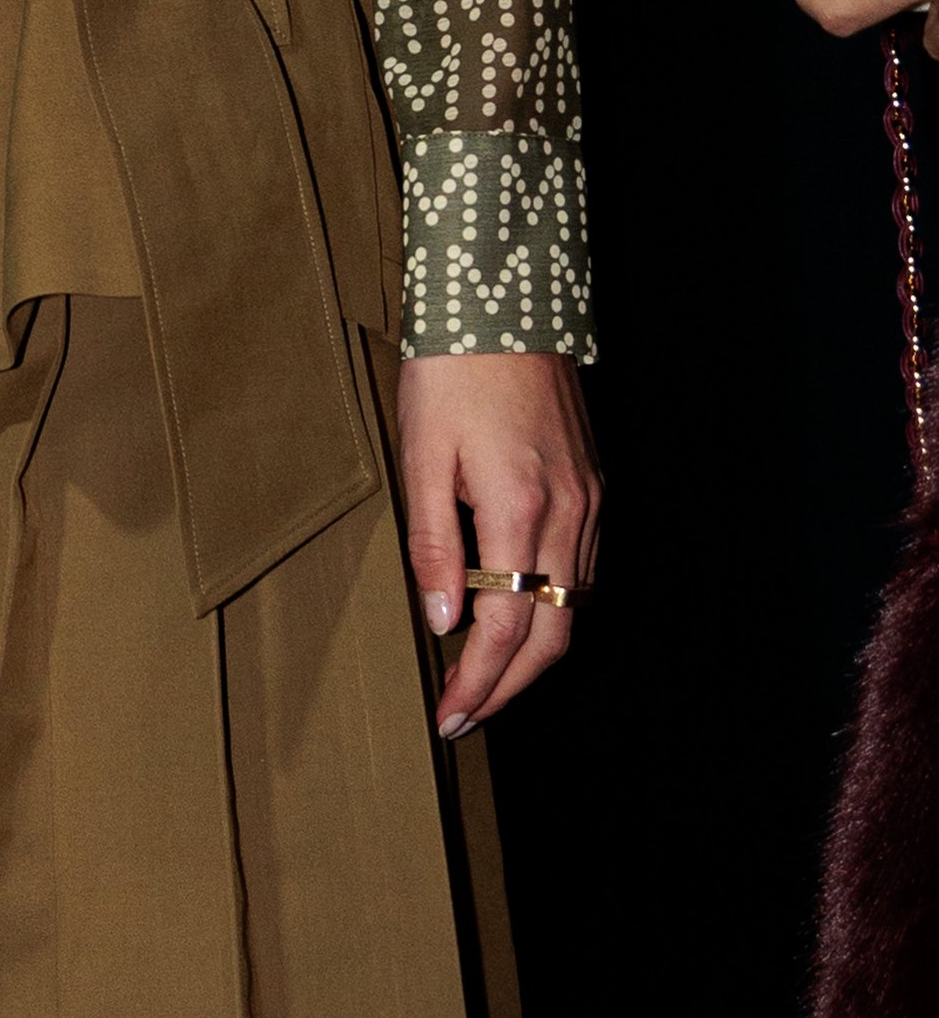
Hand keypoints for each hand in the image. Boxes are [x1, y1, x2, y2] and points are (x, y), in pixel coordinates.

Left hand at [398, 350, 599, 737]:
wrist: (505, 300)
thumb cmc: (451, 369)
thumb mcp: (421, 451)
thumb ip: (435, 542)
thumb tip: (444, 622)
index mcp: (521, 507)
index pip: (505, 627)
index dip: (478, 682)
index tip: (449, 717)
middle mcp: (570, 513)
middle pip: (552, 635)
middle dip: (508, 686)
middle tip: (464, 717)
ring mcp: (591, 500)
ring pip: (574, 608)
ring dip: (532, 653)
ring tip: (484, 680)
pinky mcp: (595, 485)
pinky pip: (582, 570)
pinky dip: (553, 609)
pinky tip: (519, 617)